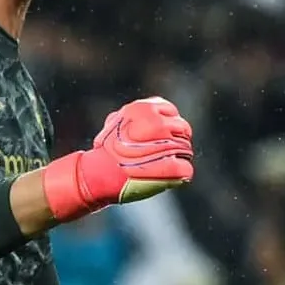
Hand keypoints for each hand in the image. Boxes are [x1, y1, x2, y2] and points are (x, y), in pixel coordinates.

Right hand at [42, 97, 193, 222]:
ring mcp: (165, 144)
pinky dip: (181, 173)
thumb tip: (151, 114)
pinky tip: (171, 175)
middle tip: (169, 150)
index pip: (170, 110)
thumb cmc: (106, 150)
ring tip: (167, 164)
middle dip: (178, 139)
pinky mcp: (170, 167)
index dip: (170, 121)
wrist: (98, 173)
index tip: (167, 132)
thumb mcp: (115, 123)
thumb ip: (135, 117)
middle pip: (182, 128)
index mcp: (144, 109)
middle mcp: (157, 123)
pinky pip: (185, 167)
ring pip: (186, 148)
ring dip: (179, 156)